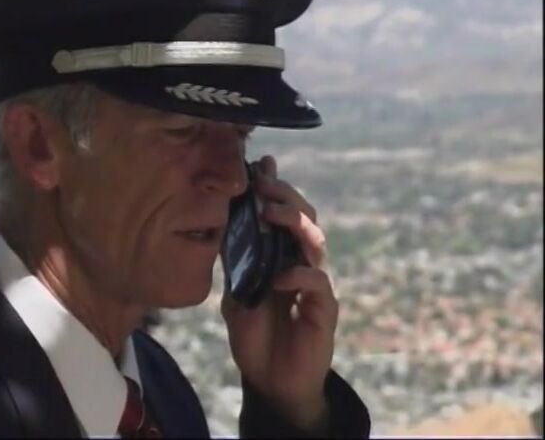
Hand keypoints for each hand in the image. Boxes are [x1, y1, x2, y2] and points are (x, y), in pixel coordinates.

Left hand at [221, 155, 337, 430]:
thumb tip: (223, 224)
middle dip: (286, 197)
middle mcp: (299, 263)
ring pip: (315, 241)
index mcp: (279, 256)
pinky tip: (279, 275)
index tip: (262, 165)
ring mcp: (313, 284)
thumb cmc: (254, 336)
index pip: (282, 214)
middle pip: (304, 218)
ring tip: (271, 215)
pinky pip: (317, 282)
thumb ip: (237, 262)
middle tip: (265, 186)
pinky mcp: (324, 308)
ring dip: (294, 224)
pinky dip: (298, 274)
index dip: (275, 189)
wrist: (270, 381)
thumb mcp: (236, 292)